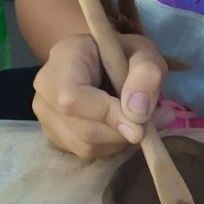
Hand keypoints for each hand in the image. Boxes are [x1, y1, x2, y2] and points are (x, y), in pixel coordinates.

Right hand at [32, 33, 173, 160]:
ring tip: (143, 123)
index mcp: (64, 57)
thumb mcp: (143, 52)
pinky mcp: (54, 135)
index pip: (71, 97)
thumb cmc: (122, 52)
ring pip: (85, 146)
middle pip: (82, 128)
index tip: (141, 120)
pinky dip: (110, 146)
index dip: (106, 114)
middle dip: (124, 131)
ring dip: (120, 141)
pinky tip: (122, 128)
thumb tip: (138, 114)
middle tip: (159, 120)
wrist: (100, 58)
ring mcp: (45, 114)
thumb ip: (146, 75)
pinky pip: (84, 152)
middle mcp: (45, 88)